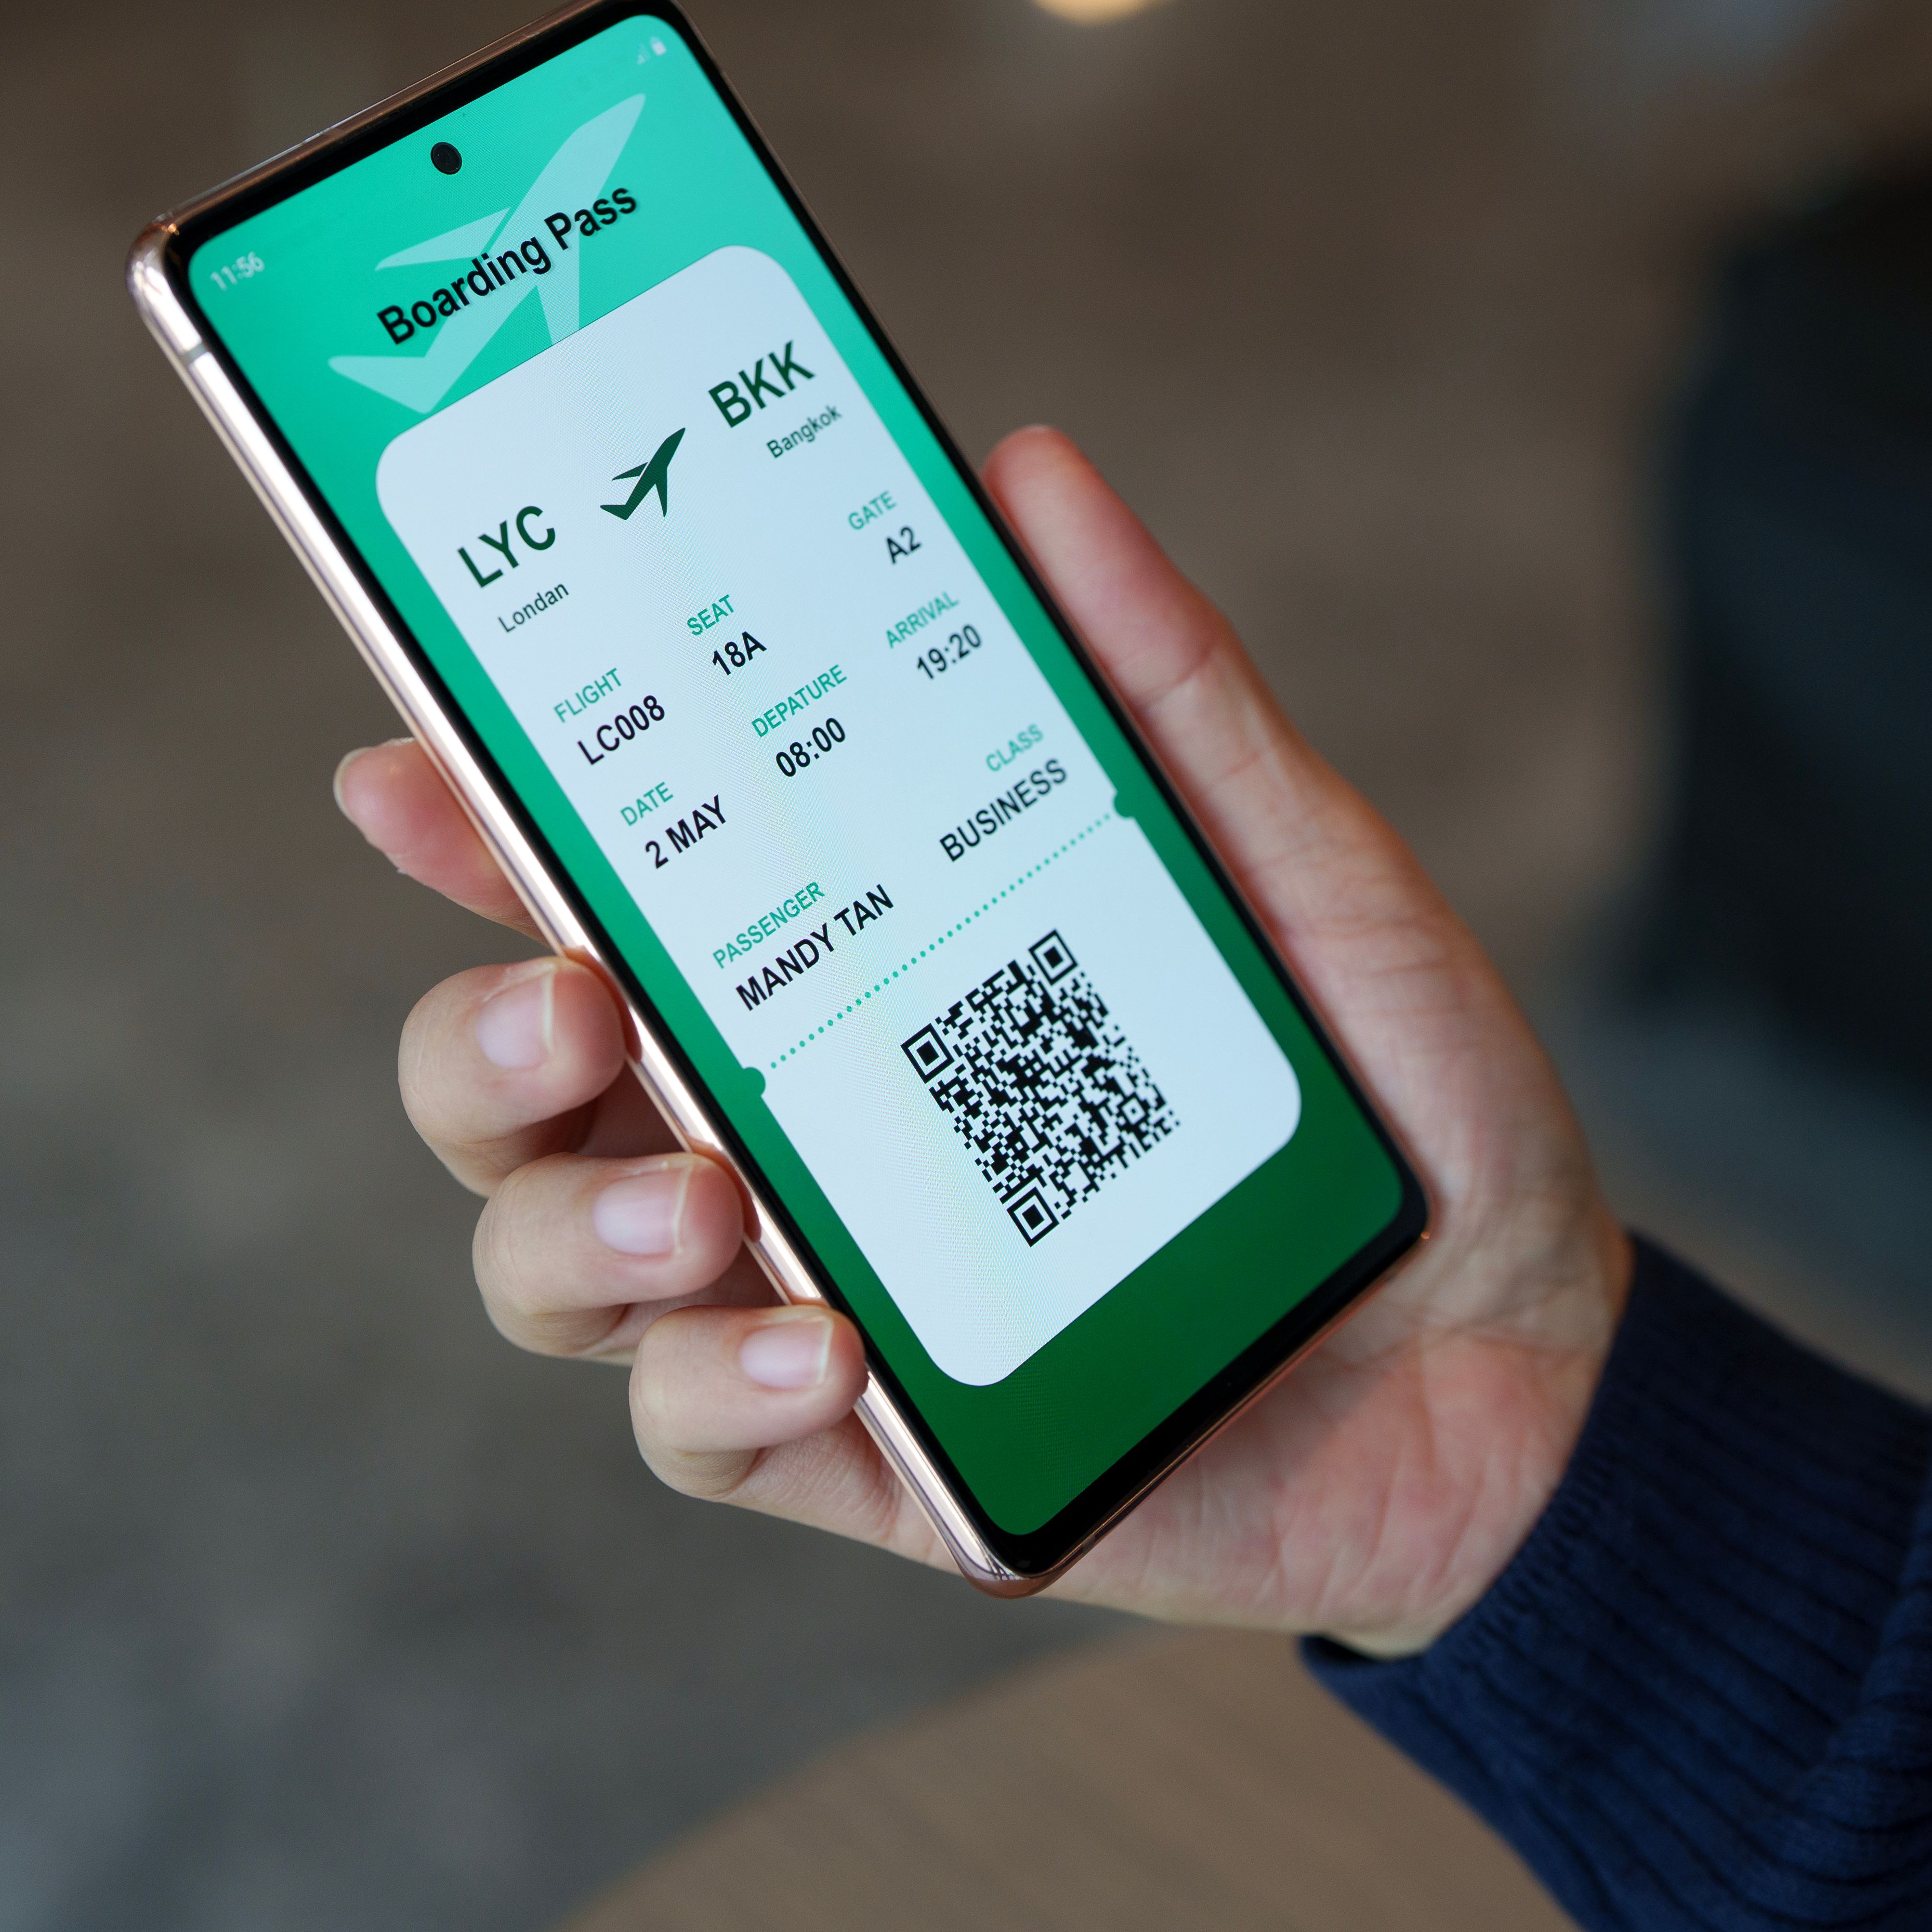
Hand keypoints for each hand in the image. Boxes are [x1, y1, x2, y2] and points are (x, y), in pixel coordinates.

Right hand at [335, 427, 1629, 1654]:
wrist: (1525, 1357)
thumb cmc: (1395, 1095)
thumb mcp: (1298, 866)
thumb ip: (1159, 686)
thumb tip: (1031, 472)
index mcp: (848, 961)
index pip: (611, 881)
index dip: (477, 826)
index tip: (405, 767)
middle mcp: (785, 1118)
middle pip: (513, 1077)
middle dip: (478, 1033)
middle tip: (574, 995)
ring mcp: (807, 1289)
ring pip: (552, 1259)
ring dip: (572, 1220)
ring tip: (709, 1198)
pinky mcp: (868, 1458)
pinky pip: (699, 1437)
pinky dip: (718, 1393)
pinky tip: (819, 1353)